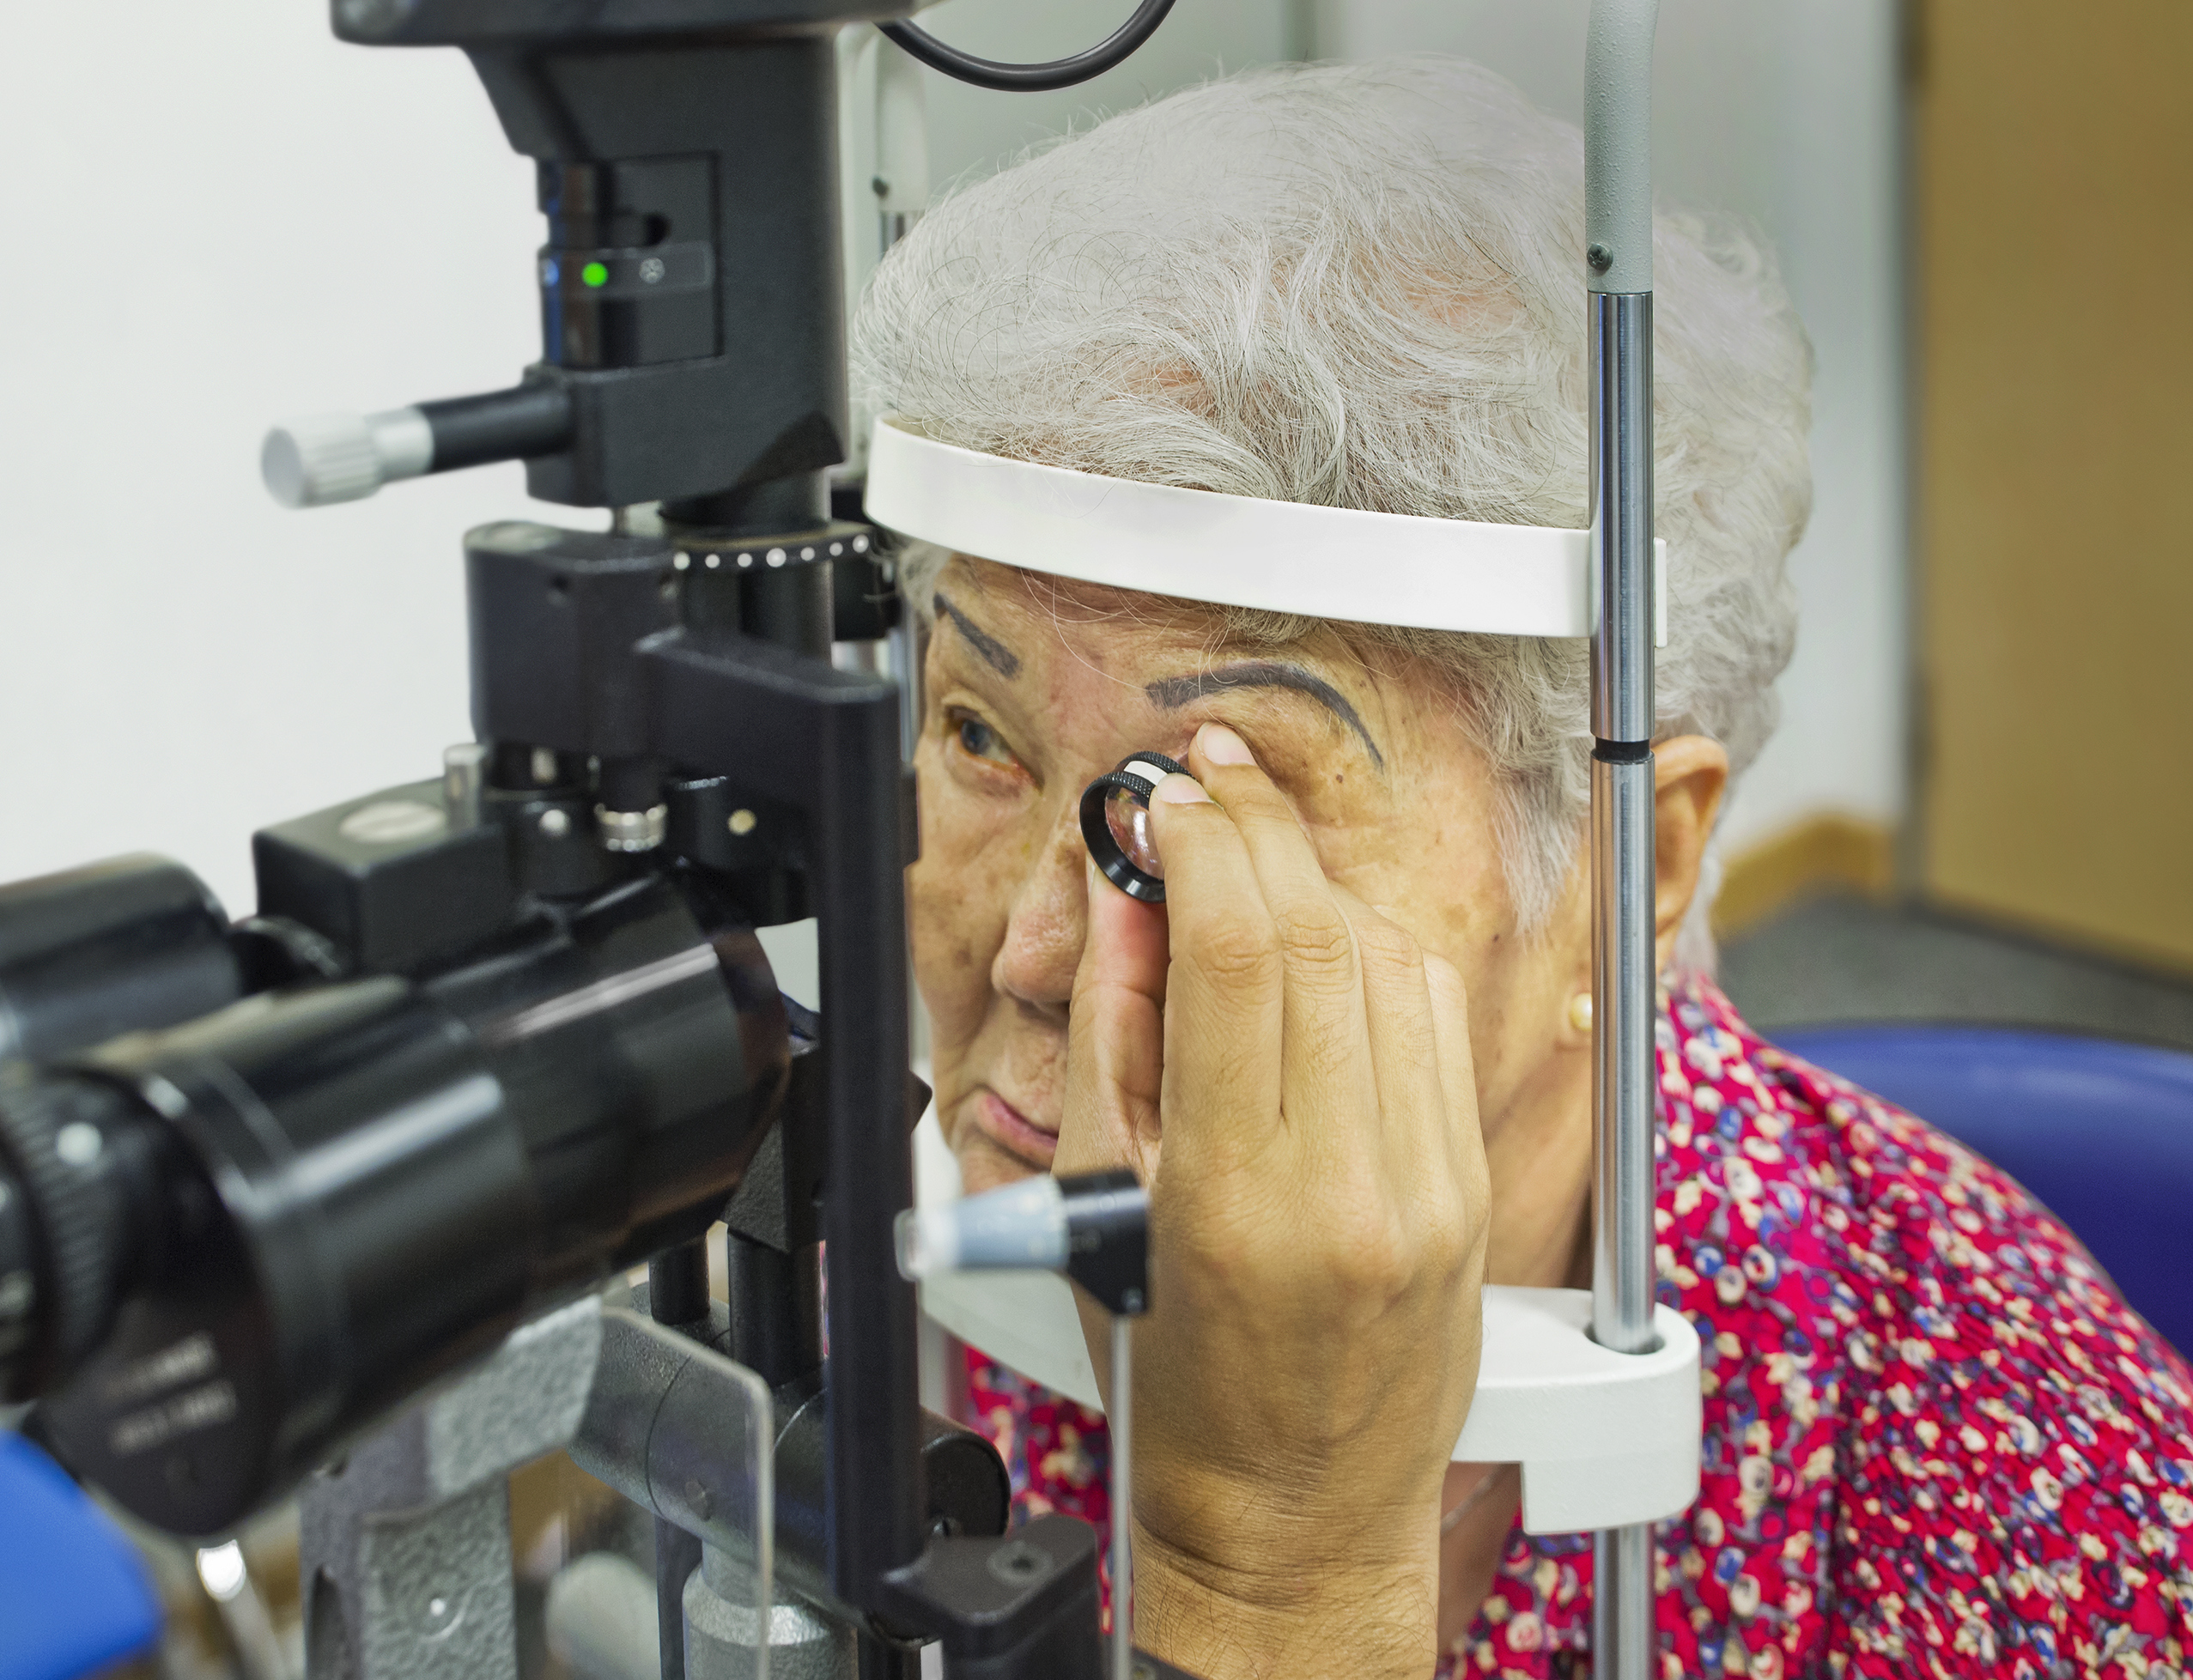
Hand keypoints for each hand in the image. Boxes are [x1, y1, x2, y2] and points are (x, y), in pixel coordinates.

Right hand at [1056, 721, 1490, 1679]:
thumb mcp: (1097, 1207)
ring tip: (1255, 858)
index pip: (1239, 955)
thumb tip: (1132, 901)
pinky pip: (1437, 1022)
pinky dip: (1378, 954)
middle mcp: (1355, 1186)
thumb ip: (1113, 1034)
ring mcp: (1431, 1185)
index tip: (1167, 798)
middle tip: (1209, 781)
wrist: (1293, 1512)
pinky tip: (1327, 942)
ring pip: (1392, 962)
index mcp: (1239, 1200)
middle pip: (1322, 937)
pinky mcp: (1471, 1185)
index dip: (1202, 844)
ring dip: (1320, 884)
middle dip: (1260, 831)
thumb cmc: (1176, 1381)